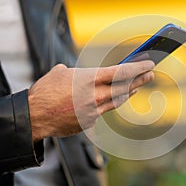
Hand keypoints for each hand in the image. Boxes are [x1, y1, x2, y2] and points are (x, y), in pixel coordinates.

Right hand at [28, 61, 154, 141]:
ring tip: (136, 86)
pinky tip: (110, 99)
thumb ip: (76, 73)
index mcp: (89, 79)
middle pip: (124, 87)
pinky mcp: (90, 121)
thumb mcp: (60, 73)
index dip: (137, 67)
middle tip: (150, 74)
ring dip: (128, 92)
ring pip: (117, 100)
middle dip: (140, 80)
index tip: (148, 64)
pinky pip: (103, 111)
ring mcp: (94, 110)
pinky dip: (108, 103)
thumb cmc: (45, 92)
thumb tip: (78, 73)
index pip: (120, 72)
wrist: (34, 116)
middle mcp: (95, 95)